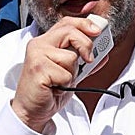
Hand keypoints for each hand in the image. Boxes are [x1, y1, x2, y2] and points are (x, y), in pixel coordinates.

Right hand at [12, 16, 102, 131]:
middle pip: (70, 32)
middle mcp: (39, 45)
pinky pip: (66, 74)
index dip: (84, 24)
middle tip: (88, 59)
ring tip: (60, 81)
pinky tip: (54, 88)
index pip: (66, 23)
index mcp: (45, 42)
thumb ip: (83, 60)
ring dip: (72, 73)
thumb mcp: (70, 72)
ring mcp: (36, 56)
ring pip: (71, 57)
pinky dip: (66, 84)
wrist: (32, 111)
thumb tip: (102, 53)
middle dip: (86, 45)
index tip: (97, 31)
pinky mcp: (38, 69)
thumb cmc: (48, 91)